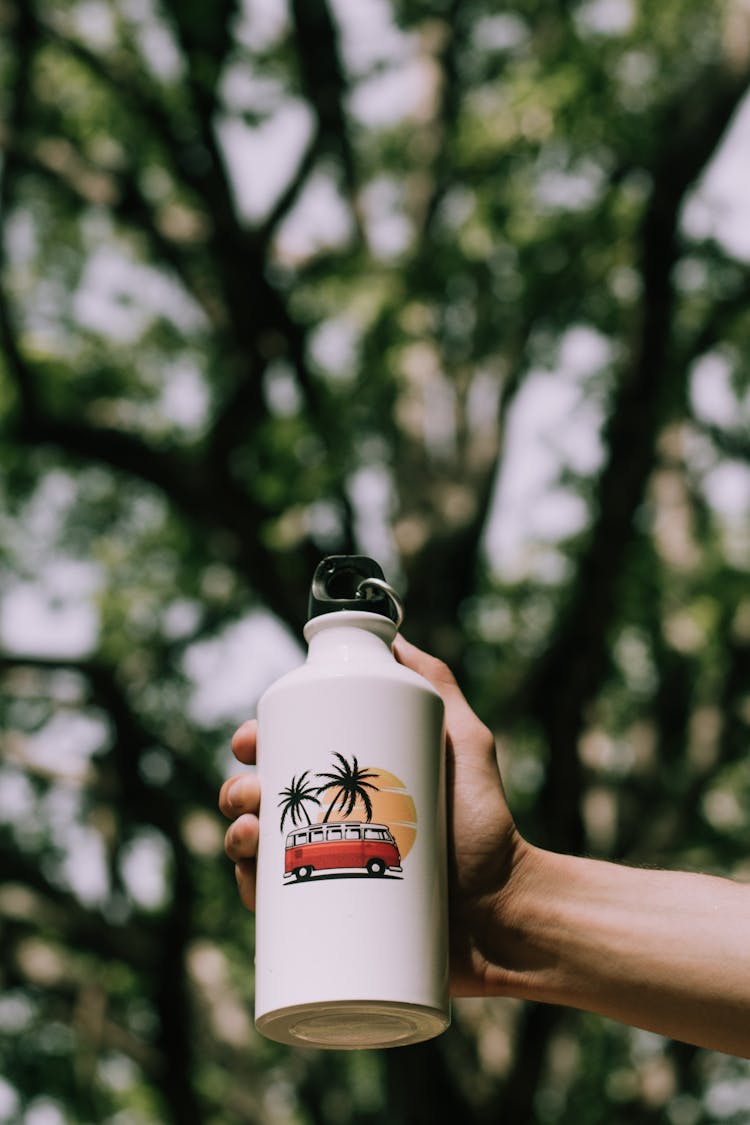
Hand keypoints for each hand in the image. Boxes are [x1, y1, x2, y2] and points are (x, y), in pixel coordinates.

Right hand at [219, 636, 530, 994]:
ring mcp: (327, 867)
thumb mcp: (465, 740)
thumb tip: (396, 636)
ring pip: (255, 846)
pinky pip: (270, 906)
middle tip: (252, 792)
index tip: (249, 740)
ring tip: (251, 835)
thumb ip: (437, 685)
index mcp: (349, 779)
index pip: (287, 750)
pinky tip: (251, 882)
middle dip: (238, 789)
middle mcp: (331, 819)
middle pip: (260, 796)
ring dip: (235, 835)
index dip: (255, 741)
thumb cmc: (486, 822)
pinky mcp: (330, 913)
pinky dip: (248, 890)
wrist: (502, 908)